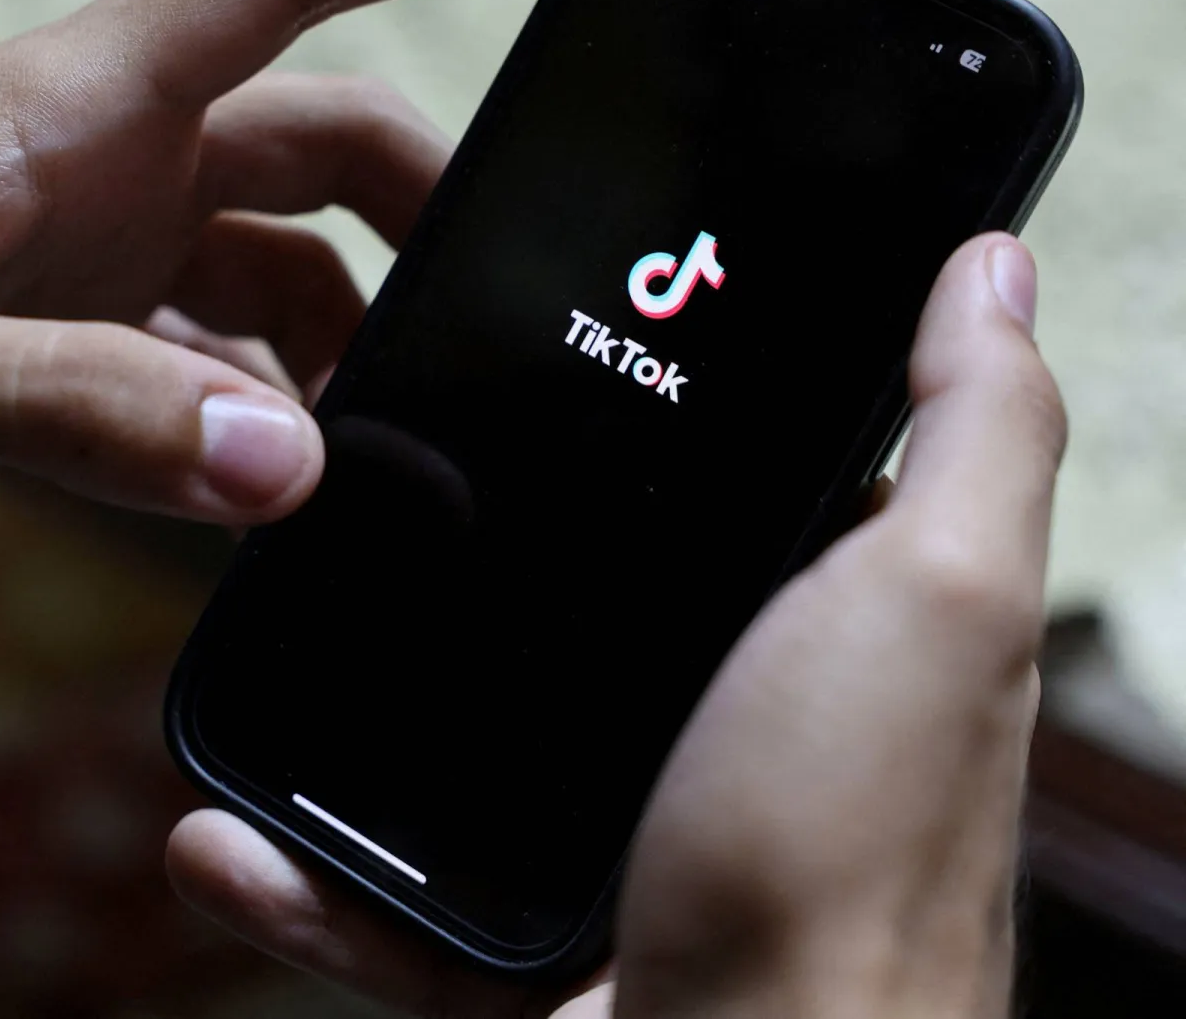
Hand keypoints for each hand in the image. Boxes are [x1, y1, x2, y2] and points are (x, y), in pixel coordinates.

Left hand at [0, 0, 601, 553]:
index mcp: (67, 106)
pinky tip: (257, 480)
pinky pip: (220, 357)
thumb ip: (74, 409)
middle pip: (332, 139)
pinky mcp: (75, 330)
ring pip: (289, 260)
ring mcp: (94, 246)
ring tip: (360, 454)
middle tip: (494, 321)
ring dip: (343, 347)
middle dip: (430, 212)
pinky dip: (263, 415)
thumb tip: (284, 463)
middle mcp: (104, 158)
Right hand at [166, 233, 1065, 1018]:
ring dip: (353, 712)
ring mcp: (609, 845)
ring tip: (271, 634)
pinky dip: (308, 879)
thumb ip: (970, 437)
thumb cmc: (855, 863)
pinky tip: (229, 837)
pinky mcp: (524, 955)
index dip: (648, 421)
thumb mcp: (935, 603)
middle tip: (352, 481)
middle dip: (465, 560)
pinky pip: (388, 906)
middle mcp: (713, 739)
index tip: (538, 356)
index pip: (722, 499)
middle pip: (565, 617)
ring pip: (454, 753)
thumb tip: (990, 269)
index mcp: (810, 640)